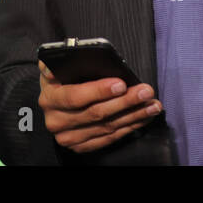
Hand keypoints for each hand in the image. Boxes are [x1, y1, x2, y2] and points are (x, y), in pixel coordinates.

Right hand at [36, 61, 162, 152]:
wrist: (55, 104)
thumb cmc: (62, 80)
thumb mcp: (58, 67)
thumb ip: (63, 62)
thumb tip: (69, 55)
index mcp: (50, 98)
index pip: (75, 97)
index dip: (99, 91)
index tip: (121, 83)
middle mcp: (56, 121)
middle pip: (96, 113)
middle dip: (125, 101)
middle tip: (145, 92)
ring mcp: (68, 137)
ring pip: (106, 127)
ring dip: (133, 115)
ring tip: (152, 104)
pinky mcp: (81, 146)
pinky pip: (109, 138)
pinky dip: (130, 127)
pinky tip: (144, 117)